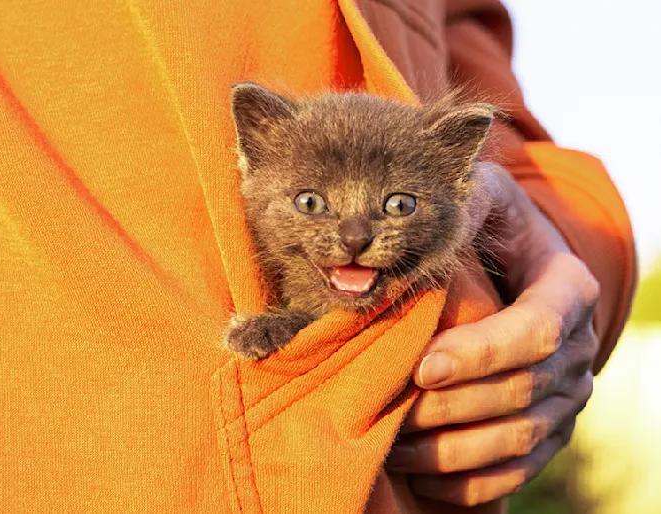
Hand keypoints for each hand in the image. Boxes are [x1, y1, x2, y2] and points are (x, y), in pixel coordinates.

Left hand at [386, 165, 599, 505]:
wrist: (513, 260)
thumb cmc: (489, 223)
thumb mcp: (481, 195)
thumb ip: (464, 201)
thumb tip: (421, 223)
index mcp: (568, 288)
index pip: (536, 332)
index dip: (482, 354)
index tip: (422, 367)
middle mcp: (576, 346)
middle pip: (522, 391)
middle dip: (452, 406)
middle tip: (390, 410)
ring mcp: (567, 392)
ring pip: (520, 436)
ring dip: (454, 449)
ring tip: (394, 447)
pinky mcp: (549, 424)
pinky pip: (521, 467)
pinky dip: (474, 480)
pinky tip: (424, 477)